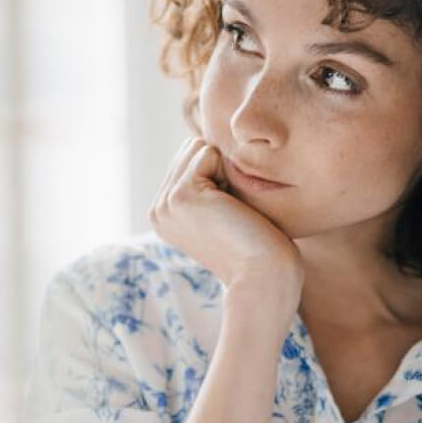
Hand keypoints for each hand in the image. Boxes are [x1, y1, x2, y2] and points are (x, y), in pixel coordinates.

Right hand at [148, 136, 303, 296]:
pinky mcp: (181, 196)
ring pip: (199, 148)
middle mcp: (158, 209)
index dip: (219, 176)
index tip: (230, 214)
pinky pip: (208, 153)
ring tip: (233, 209)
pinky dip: (229, 173)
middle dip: (220, 169)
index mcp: (164, 214)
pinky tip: (234, 207)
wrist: (263, 276)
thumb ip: (208, 184)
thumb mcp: (223, 212)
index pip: (190, 160)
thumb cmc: (257, 246)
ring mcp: (165, 203)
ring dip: (225, 170)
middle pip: (191, 149)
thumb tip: (210, 146)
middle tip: (233, 212)